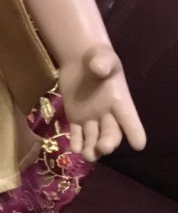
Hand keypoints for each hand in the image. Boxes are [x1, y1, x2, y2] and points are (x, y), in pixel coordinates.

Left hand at [59, 45, 145, 161]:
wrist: (79, 60)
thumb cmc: (97, 59)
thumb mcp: (102, 57)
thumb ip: (102, 63)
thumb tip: (99, 68)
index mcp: (120, 101)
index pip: (130, 119)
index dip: (134, 131)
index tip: (138, 144)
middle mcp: (108, 114)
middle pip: (111, 132)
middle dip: (109, 142)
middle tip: (104, 148)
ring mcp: (91, 118)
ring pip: (93, 138)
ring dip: (91, 148)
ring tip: (87, 155)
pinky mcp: (76, 118)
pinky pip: (77, 134)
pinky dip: (76, 142)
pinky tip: (74, 148)